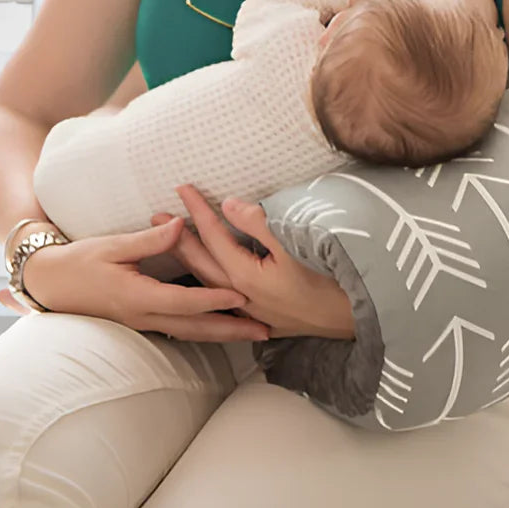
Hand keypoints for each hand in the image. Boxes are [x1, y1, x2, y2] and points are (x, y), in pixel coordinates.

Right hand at [0, 217, 270, 342]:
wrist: (50, 285)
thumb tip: (179, 225)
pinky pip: (180, 330)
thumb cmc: (80, 261)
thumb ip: (149, 239)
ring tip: (254, 333)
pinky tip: (222, 329)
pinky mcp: (143, 322)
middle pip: (196, 328)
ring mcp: (144, 323)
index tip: (241, 295)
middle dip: (232, 329)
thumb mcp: (113, 245)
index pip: (184, 301)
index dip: (214, 298)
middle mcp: (144, 316)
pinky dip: (205, 331)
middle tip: (265, 329)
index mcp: (137, 297)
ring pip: (191, 334)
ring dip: (223, 334)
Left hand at [151, 184, 354, 340]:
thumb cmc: (327, 280)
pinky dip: (206, 287)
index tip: (181, 188)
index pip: (213, 235)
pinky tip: (204, 284)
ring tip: (174, 243)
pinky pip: (221, 301)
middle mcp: (240, 296)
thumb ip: (258, 224)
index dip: (196, 210)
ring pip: (208, 284)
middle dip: (179, 236)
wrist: (351, 319)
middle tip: (157, 215)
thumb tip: (227, 204)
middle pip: (201, 262)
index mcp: (244, 276)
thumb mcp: (293, 246)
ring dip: (189, 260)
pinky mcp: (261, 319)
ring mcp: (249, 311)